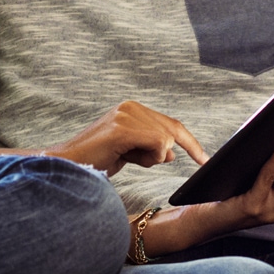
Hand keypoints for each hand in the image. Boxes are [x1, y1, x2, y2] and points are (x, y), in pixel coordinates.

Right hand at [40, 101, 206, 175]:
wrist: (68, 166)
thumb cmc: (95, 160)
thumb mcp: (129, 153)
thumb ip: (149, 148)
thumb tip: (171, 152)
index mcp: (131, 109)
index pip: (170, 123)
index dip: (190, 142)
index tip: (205, 159)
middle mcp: (130, 107)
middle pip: (171, 131)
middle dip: (162, 154)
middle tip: (139, 160)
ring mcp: (126, 115)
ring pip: (165, 139)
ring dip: (152, 158)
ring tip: (128, 158)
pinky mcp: (122, 128)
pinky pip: (157, 144)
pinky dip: (151, 157)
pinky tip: (131, 158)